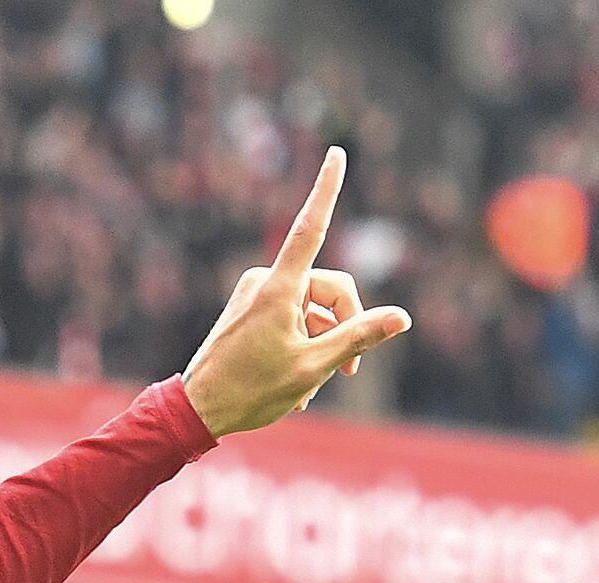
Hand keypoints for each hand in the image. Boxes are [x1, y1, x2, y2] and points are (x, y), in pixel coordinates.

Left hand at [182, 147, 412, 438]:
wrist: (197, 411)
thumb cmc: (252, 391)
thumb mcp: (314, 367)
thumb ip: (359, 337)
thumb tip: (402, 318)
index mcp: (278, 289)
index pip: (311, 227)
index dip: (327, 189)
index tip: (336, 154)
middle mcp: (265, 282)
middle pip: (328, 288)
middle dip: (345, 325)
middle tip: (349, 371)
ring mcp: (254, 295)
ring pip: (312, 308)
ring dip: (323, 344)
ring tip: (313, 387)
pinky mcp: (249, 310)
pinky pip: (291, 317)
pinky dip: (303, 345)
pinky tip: (298, 385)